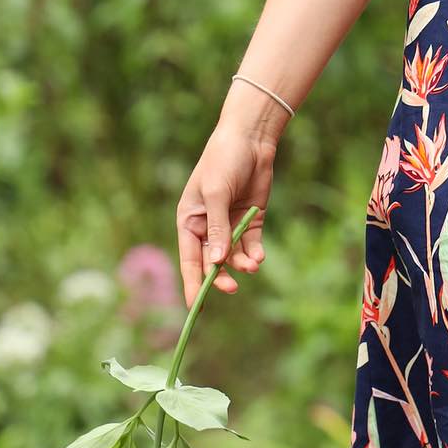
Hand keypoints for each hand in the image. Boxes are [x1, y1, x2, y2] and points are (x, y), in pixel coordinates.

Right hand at [175, 125, 273, 307]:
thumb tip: (215, 262)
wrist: (251, 139)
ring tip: (252, 265)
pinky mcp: (251, 220)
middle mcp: (208, 226)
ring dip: (242, 264)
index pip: (188, 258)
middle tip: (232, 289)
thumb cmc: (223, 162)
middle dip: (221, 277)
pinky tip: (259, 258)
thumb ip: (217, 229)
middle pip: (212, 262)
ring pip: (234, 256)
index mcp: (190, 220)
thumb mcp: (216, 194)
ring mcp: (230, 224)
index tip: (194, 308)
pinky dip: (254, 253)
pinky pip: (251, 244)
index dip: (192, 283)